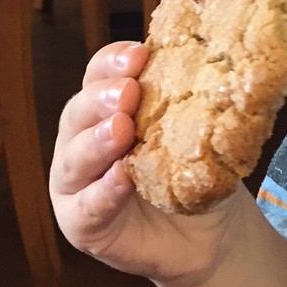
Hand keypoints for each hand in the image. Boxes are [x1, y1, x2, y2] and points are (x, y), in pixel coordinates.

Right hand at [49, 41, 238, 286]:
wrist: (211, 233)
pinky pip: (86, 207)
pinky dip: (103, 191)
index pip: (98, 75)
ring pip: (74, 159)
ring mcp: (75, 183)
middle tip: (127, 93)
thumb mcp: (192, 130)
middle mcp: (80, 140)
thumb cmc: (194, 172)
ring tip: (120, 130)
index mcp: (104, 108)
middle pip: (78, 112)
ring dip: (96, 142)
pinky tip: (120, 178)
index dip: (113, 62)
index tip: (139, 54)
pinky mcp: (80, 224)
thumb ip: (186, 99)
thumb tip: (212, 56)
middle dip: (101, 99)